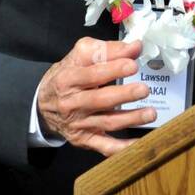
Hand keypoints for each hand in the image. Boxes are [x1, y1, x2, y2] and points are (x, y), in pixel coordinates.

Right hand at [37, 38, 154, 155]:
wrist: (43, 104)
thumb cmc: (67, 76)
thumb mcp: (79, 56)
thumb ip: (107, 50)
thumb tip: (135, 46)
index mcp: (68, 79)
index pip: (92, 74)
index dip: (113, 69)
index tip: (132, 65)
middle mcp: (72, 103)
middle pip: (100, 100)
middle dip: (123, 95)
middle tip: (144, 90)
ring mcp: (79, 124)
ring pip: (107, 122)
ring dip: (130, 118)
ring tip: (150, 113)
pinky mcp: (85, 139)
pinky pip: (105, 146)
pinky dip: (123, 147)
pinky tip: (140, 143)